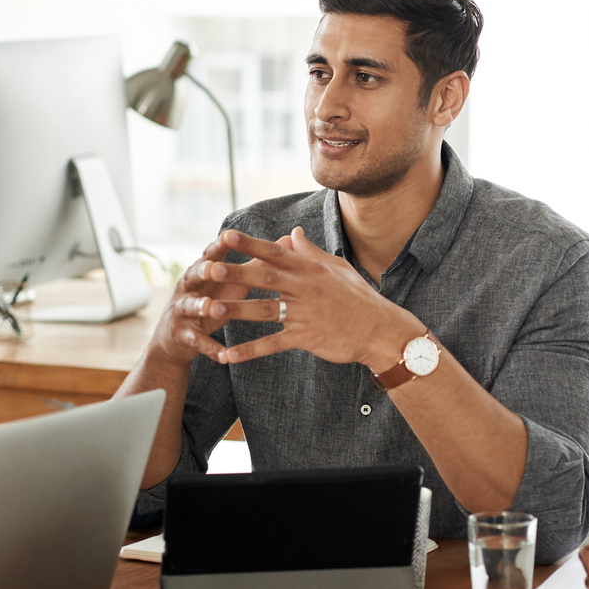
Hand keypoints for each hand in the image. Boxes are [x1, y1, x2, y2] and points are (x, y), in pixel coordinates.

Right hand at [148, 237, 244, 364]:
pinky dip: (211, 349)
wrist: (177, 339)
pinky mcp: (183, 335)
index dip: (219, 245)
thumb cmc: (212, 302)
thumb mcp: (232, 284)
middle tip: (214, 268)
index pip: (210, 254)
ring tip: (209, 307)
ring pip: (190, 306)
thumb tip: (286, 242)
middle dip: (204, 272)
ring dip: (200, 306)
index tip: (230, 235)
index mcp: (201, 271)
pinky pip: (198, 342)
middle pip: (194, 275)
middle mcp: (188, 287)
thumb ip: (256, 265)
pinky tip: (225, 357)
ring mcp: (182, 311)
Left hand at [196, 228, 422, 368]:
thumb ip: (310, 251)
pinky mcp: (306, 338)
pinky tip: (229, 356)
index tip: (225, 236)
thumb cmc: (357, 296)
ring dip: (236, 311)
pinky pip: (273, 344)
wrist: (380, 329)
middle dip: (235, 273)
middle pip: (264, 278)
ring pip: (264, 310)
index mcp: (309, 269)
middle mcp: (305, 288)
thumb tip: (293, 231)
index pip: (275, 252)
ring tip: (209, 311)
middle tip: (208, 269)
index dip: (249, 244)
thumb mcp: (336, 267)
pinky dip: (251, 351)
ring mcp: (305, 313)